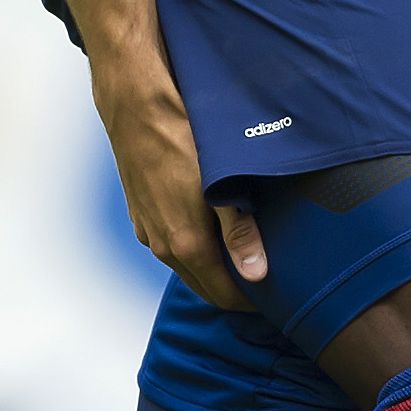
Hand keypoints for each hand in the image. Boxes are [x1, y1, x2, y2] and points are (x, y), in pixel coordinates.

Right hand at [89, 49, 263, 313]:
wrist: (136, 109)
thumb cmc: (182, 140)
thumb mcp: (221, 186)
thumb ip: (239, 233)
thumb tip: (257, 274)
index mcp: (185, 244)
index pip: (223, 295)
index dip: (250, 302)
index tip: (275, 297)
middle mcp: (162, 245)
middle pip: (204, 287)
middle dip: (233, 291)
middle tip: (266, 281)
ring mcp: (148, 230)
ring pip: (186, 266)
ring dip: (212, 269)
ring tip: (243, 254)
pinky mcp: (140, 214)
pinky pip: (170, 246)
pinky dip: (193, 251)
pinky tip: (211, 229)